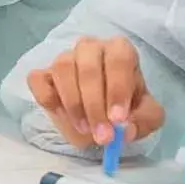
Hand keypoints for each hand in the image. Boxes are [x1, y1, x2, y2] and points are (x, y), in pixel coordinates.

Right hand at [25, 37, 165, 152]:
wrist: (99, 114)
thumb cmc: (124, 107)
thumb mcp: (146, 116)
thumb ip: (144, 120)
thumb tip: (125, 130)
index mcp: (120, 51)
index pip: (119, 58)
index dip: (118, 88)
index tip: (118, 119)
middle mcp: (91, 48)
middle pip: (89, 65)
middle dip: (95, 105)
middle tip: (102, 135)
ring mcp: (64, 58)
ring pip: (63, 68)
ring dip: (74, 103)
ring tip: (84, 128)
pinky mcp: (43, 74)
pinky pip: (38, 79)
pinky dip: (48, 98)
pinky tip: (62, 115)